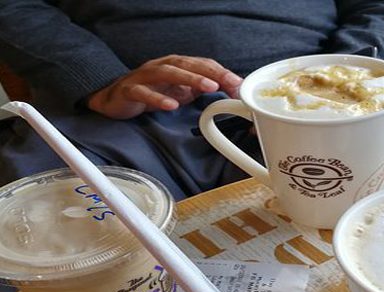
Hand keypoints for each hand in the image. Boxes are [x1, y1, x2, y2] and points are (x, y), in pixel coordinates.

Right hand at [87, 55, 242, 118]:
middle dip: (211, 72)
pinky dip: (157, 98)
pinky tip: (171, 105)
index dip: (221, 72)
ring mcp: (145, 77)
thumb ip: (203, 88)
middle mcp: (162, 66)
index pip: (202, 64)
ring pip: (168, 73)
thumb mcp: (182, 91)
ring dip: (190, 79)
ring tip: (209, 87)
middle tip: (229, 82)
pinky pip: (143, 92)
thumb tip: (230, 90)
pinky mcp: (130, 90)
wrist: (115, 99)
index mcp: (176, 66)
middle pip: (188, 64)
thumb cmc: (152, 92)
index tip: (238, 83)